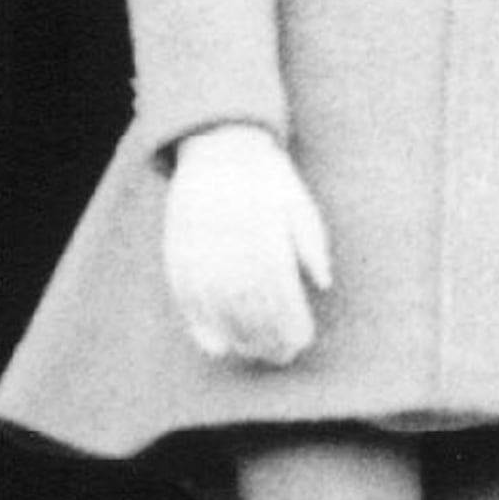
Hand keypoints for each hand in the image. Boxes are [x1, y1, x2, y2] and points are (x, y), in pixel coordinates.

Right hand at [162, 124, 333, 366]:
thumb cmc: (268, 179)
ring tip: (254, 354)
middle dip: (266, 334)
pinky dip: (198, 325)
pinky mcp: (174, 249)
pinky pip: (184, 295)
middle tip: (282, 356)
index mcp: (263, 221)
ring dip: (235, 335)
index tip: (302, 341)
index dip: (289, 318)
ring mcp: (197, 242)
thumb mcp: (298, 200)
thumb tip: (324, 283)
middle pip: (247, 299)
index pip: (278, 284)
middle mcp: (227, 234)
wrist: (219, 144)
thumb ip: (311, 241)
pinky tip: (215, 346)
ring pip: (215, 303)